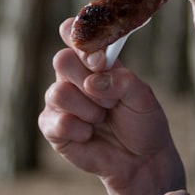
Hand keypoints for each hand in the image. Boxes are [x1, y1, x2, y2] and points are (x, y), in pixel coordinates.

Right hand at [38, 19, 185, 194]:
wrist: (141, 160)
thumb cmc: (142, 121)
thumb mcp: (143, 96)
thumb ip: (123, 81)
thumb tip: (94, 81)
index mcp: (94, 61)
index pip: (74, 34)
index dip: (80, 40)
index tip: (99, 60)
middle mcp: (73, 77)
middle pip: (62, 60)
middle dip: (88, 82)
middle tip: (111, 100)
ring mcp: (60, 102)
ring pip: (57, 92)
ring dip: (88, 110)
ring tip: (102, 119)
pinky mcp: (52, 127)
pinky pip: (55, 121)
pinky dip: (79, 130)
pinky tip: (90, 135)